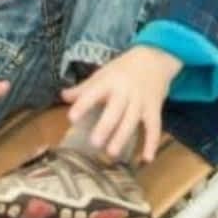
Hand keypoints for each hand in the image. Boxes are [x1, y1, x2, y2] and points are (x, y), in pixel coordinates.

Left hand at [62, 46, 179, 165]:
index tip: (72, 118)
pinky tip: (147, 159)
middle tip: (94, 143)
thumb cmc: (123, 69)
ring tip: (112, 153)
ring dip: (122, 137)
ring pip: (132, 120)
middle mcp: (125, 91)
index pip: (93, 92)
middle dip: (105, 126)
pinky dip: (151, 143)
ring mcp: (141, 101)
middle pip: (115, 110)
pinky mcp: (154, 109)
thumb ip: (84, 88)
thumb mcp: (103, 74)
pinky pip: (154, 127)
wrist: (154, 58)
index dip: (83, 104)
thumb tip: (63, 96)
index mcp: (109, 81)